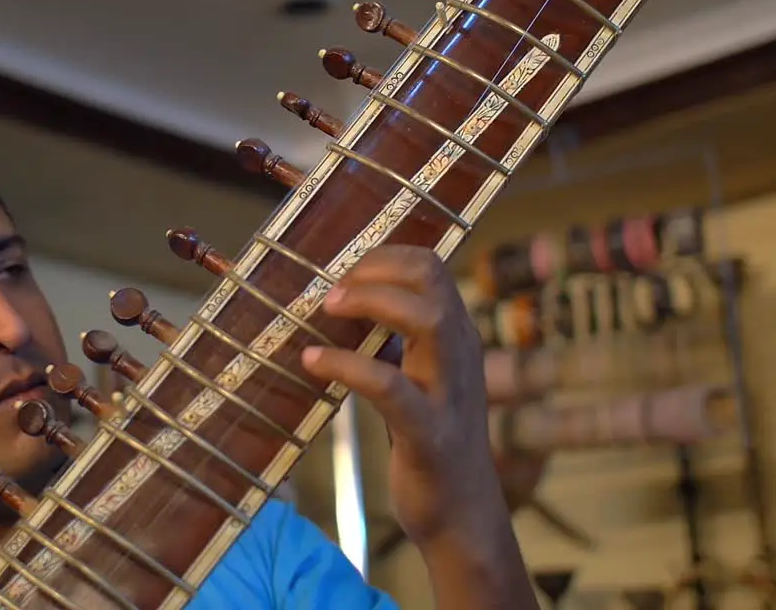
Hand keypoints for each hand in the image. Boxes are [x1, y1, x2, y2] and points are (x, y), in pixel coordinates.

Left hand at [300, 245, 506, 548]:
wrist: (463, 517)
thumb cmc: (432, 444)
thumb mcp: (418, 381)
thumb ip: (395, 346)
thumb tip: (346, 309)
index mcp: (457, 339)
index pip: (432, 267)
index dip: (384, 258)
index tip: (344, 271)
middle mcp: (461, 355)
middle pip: (433, 279)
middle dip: (378, 270)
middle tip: (332, 290)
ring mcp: (449, 393)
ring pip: (429, 320)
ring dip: (371, 302)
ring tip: (327, 309)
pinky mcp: (430, 434)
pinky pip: (390, 388)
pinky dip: (347, 366)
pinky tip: (313, 362)